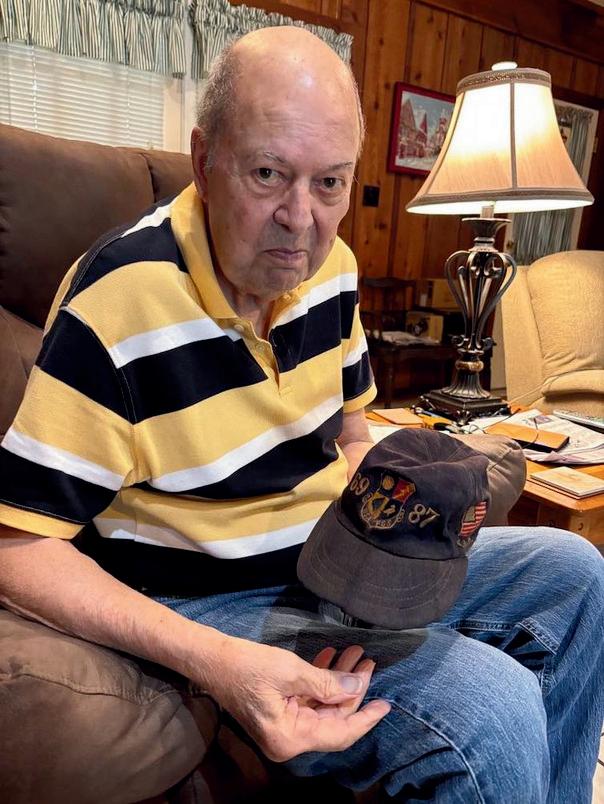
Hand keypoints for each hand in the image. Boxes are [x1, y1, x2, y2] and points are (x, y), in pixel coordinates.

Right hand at [201, 636, 390, 761]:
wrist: (211, 658)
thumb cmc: (247, 666)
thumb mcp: (292, 672)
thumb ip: (328, 683)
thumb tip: (358, 688)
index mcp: (290, 739)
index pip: (339, 734)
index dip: (365, 718)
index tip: (386, 703)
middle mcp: (288, 739)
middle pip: (332, 719)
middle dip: (351, 690)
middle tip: (367, 663)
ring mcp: (282, 725)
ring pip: (322, 706)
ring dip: (337, 680)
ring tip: (354, 653)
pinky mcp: (277, 710)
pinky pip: (307, 699)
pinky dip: (320, 680)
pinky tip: (331, 657)